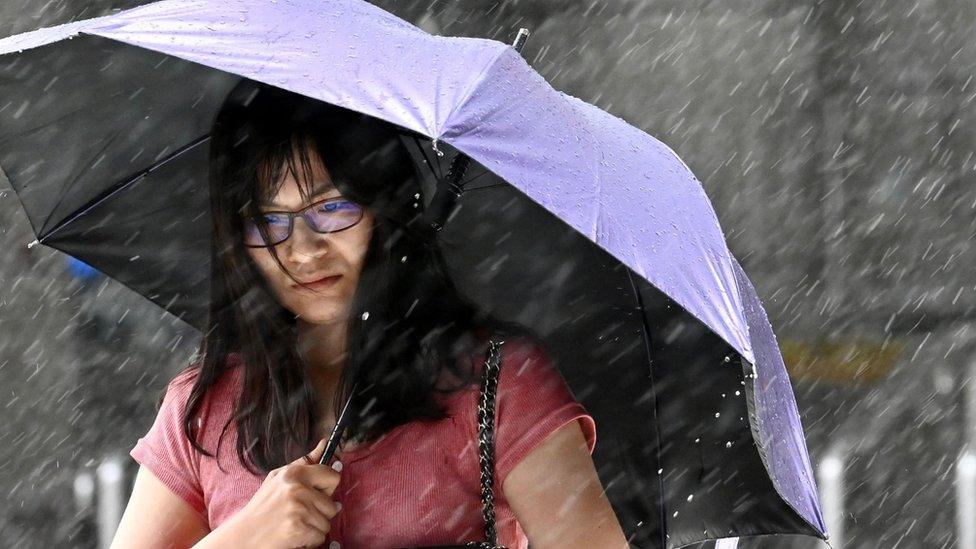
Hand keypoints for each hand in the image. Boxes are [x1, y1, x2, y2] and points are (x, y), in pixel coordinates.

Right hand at [219, 438, 341, 548]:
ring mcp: (299, 509)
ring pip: (327, 523)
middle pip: (332, 505)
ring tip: (294, 524)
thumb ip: (304, 463)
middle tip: (299, 514)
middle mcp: (298, 489)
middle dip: (320, 513)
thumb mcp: (278, 478)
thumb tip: (324, 443)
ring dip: (314, 528)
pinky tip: (294, 535)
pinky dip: (310, 541)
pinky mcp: (299, 529)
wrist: (243, 536)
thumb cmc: (262, 507)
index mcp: (294, 473)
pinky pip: (320, 537)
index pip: (333, 476)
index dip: (326, 489)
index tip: (316, 496)